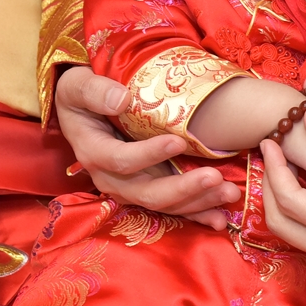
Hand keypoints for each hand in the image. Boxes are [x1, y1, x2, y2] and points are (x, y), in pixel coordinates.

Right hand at [55, 66, 240, 229]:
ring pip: (164, 204)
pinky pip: (172, 207)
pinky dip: (196, 213)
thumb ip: (94, 91)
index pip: (121, 161)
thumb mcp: (77, 86)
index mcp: (94, 152)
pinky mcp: (147, 189)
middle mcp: (111, 178)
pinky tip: (220, 219)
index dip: (149, 155)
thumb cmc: (80, 95)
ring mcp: (130, 187)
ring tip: (228, 193)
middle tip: (215, 177)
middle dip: (183, 188)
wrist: (81, 112)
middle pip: (148, 192)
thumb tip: (121, 100)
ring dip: (198, 202)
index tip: (179, 141)